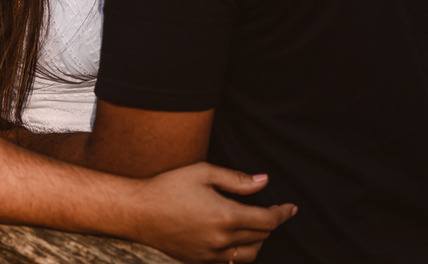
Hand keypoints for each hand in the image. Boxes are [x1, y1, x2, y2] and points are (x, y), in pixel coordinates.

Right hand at [129, 163, 296, 263]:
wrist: (137, 212)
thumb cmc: (168, 187)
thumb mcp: (204, 173)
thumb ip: (237, 179)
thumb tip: (263, 182)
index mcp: (225, 216)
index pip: (267, 221)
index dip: (283, 214)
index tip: (290, 208)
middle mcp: (220, 240)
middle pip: (261, 238)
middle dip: (271, 224)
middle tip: (273, 211)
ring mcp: (208, 254)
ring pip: (248, 255)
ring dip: (258, 241)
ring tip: (256, 226)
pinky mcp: (197, 261)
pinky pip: (228, 262)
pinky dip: (239, 252)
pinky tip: (235, 239)